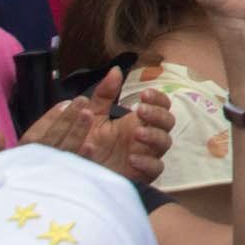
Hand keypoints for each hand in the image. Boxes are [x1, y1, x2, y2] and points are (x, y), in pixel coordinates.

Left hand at [24, 67, 176, 187]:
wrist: (75, 171)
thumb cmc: (88, 143)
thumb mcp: (93, 115)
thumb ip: (105, 94)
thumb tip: (115, 70)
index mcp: (138, 120)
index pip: (162, 105)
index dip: (158, 98)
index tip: (144, 95)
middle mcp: (146, 136)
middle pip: (168, 122)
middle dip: (157, 114)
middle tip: (139, 110)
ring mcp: (146, 155)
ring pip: (165, 143)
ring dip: (154, 135)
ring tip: (136, 133)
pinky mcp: (142, 174)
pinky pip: (155, 168)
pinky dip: (147, 162)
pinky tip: (132, 157)